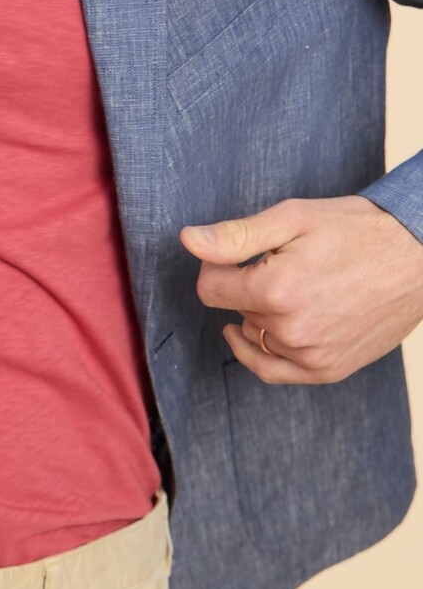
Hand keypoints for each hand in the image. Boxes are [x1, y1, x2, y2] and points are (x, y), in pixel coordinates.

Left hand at [179, 197, 422, 383]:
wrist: (417, 256)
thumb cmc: (355, 229)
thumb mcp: (292, 218)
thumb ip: (235, 235)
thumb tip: (187, 241)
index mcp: (276, 290)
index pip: (210, 288)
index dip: (217, 266)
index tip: (237, 253)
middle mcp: (292, 330)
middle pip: (235, 310)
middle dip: (246, 286)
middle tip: (281, 263)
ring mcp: (312, 355)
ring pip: (254, 336)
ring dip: (259, 315)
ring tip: (294, 287)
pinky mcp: (328, 369)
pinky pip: (273, 370)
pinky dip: (258, 352)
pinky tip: (251, 333)